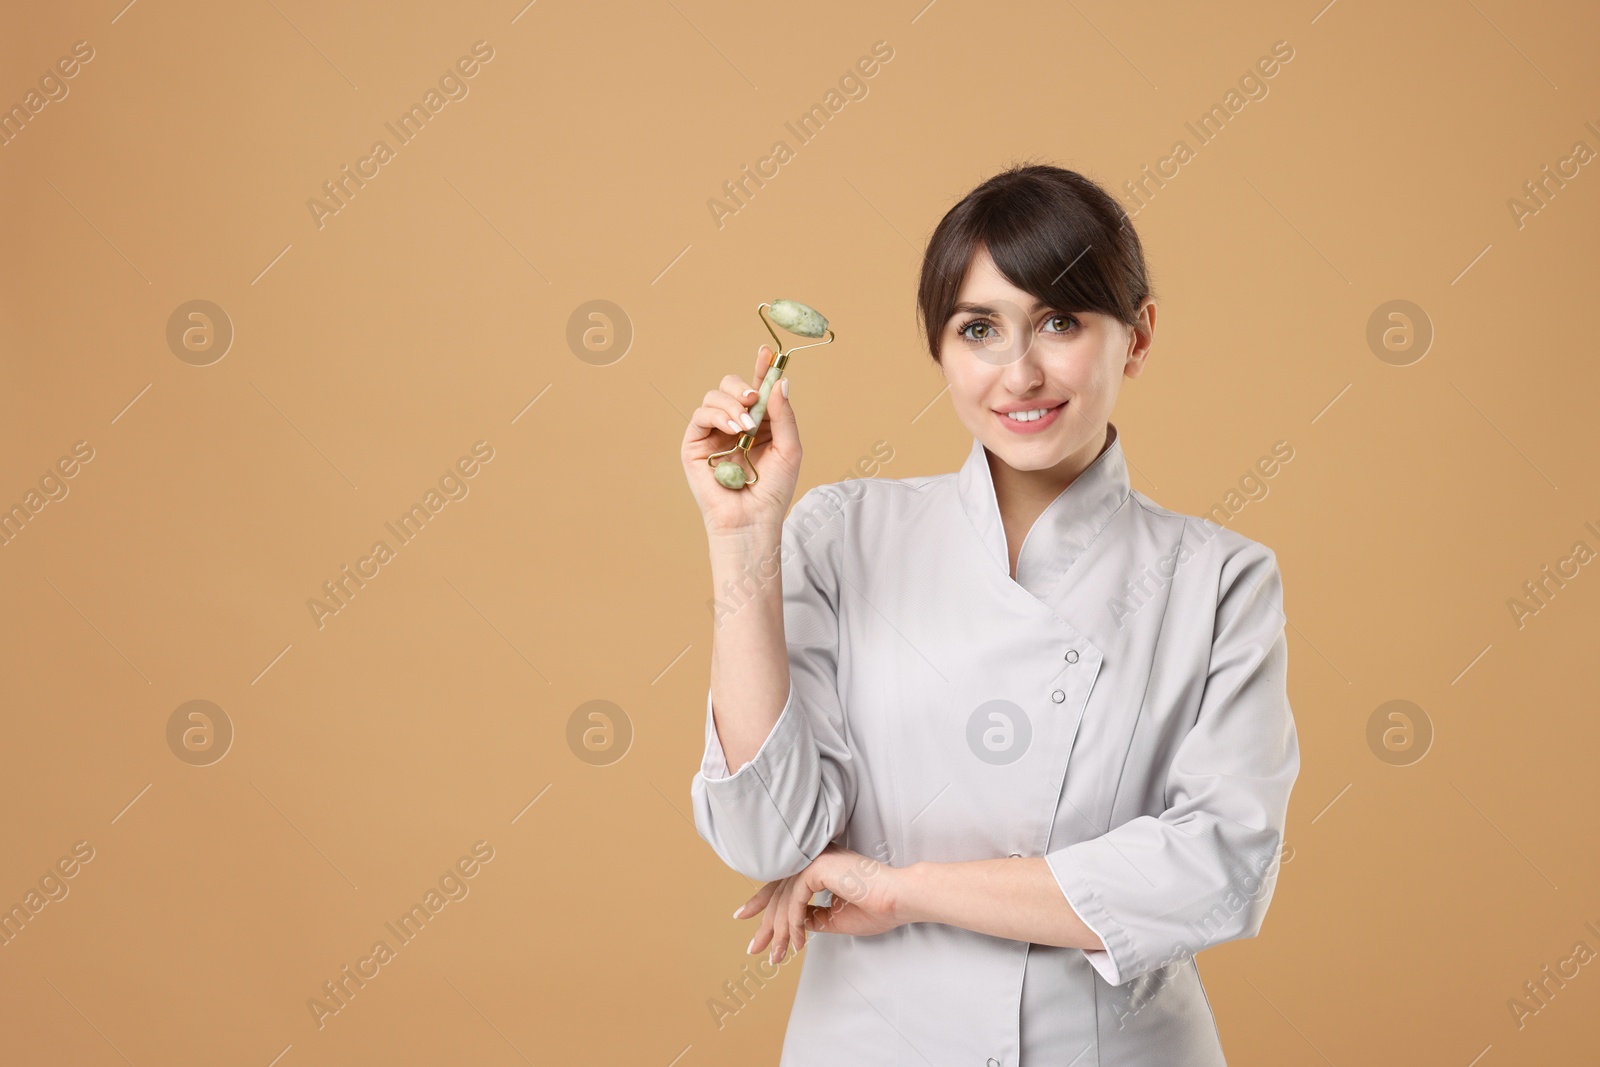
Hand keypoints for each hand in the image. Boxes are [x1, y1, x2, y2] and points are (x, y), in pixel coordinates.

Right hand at [680, 344, 801, 535]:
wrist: (753, 519)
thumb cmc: (773, 491)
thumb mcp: (789, 448)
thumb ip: (784, 414)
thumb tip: (780, 381)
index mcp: (759, 423)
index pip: (757, 388)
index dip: (761, 368)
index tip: (767, 353)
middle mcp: (734, 424)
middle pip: (731, 385)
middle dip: (743, 386)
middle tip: (755, 399)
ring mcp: (713, 433)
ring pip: (714, 396)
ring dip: (732, 404)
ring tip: (746, 426)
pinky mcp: (695, 444)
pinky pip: (700, 416)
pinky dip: (717, 415)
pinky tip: (733, 429)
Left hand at [734, 844, 907, 964]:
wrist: (900, 899)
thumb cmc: (878, 908)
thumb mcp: (836, 919)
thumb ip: (813, 918)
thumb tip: (795, 924)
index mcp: (820, 867)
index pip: (783, 883)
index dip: (762, 902)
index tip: (745, 917)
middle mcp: (814, 858)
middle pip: (778, 891)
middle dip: (765, 923)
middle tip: (755, 948)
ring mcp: (815, 859)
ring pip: (784, 897)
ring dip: (780, 930)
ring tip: (778, 955)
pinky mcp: (818, 866)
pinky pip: (795, 898)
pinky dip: (794, 923)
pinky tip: (799, 942)